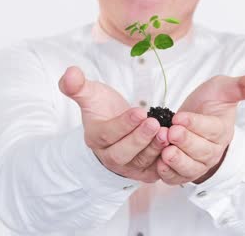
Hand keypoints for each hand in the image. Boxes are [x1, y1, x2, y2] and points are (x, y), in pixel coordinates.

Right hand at [58, 66, 169, 182]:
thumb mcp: (91, 95)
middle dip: (139, 139)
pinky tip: (174, 148)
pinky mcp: (142, 172)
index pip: (108, 134)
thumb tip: (69, 72)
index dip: (124, 124)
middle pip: (122, 153)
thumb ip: (78, 85)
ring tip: (167, 133)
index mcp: (95, 137)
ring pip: (139, 162)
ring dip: (154, 149)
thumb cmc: (104, 109)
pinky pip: (153, 171)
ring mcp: (126, 166)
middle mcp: (108, 156)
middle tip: (155, 124)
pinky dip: (164, 163)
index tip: (140, 111)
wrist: (116, 126)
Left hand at [155, 72, 244, 184]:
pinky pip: (177, 178)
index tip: (180, 118)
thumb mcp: (223, 89)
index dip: (196, 125)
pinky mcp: (183, 172)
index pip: (212, 130)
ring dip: (177, 161)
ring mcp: (198, 163)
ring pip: (191, 167)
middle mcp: (212, 150)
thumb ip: (241, 86)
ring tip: (165, 151)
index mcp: (222, 130)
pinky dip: (168, 174)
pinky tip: (159, 164)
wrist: (194, 117)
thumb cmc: (210, 102)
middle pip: (201, 151)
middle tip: (171, 132)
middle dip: (186, 142)